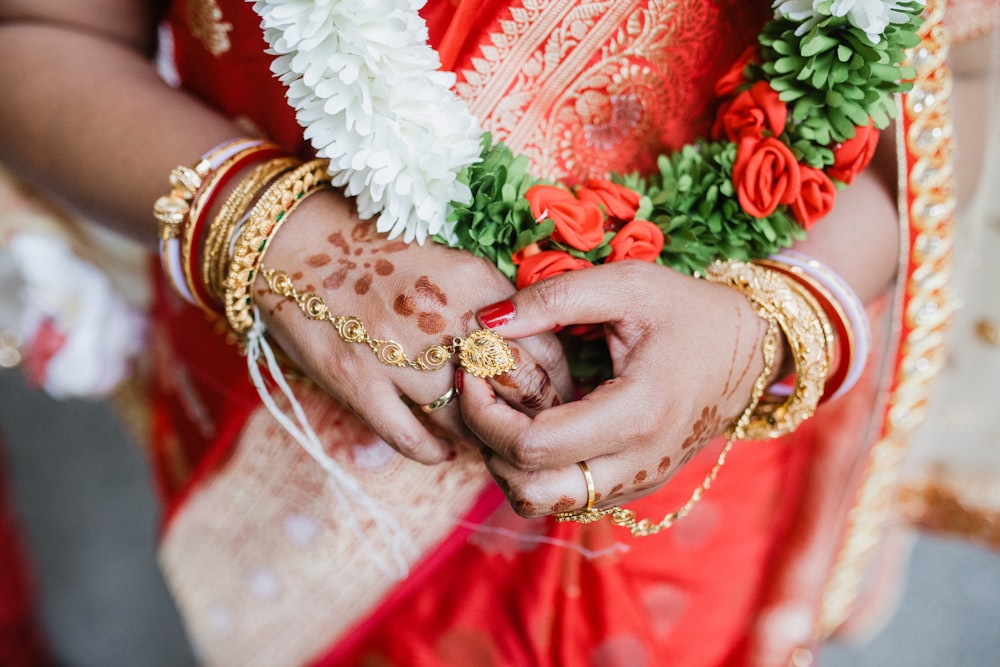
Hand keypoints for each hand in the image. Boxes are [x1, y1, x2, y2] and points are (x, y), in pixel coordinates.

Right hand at [254, 190, 572, 463]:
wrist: (288, 240)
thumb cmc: (373, 248)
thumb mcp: (446, 259)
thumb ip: (490, 301)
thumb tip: (532, 350)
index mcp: (475, 281)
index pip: (547, 347)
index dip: (559, 381)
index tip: (558, 396)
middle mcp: (446, 318)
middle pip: (518, 389)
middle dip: (533, 416)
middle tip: (534, 429)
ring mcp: (400, 354)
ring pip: (468, 422)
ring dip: (482, 437)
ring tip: (488, 441)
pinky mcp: (358, 382)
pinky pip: (413, 439)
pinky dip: (434, 453)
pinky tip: (442, 452)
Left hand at [458, 260, 774, 515]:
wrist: (752, 353)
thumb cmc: (690, 312)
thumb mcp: (627, 285)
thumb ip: (554, 299)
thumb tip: (486, 322)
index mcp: (637, 414)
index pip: (533, 447)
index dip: (485, 413)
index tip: (473, 370)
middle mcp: (637, 464)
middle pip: (531, 491)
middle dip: (488, 445)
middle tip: (480, 394)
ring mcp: (637, 483)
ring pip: (544, 503)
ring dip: (508, 463)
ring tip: (506, 407)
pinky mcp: (634, 486)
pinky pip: (567, 497)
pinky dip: (536, 469)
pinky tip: (537, 420)